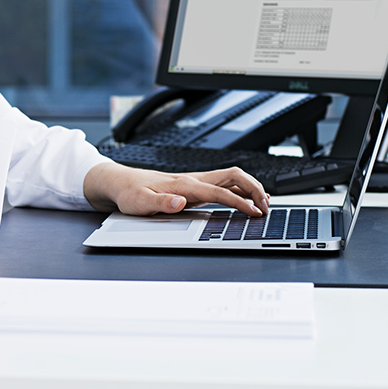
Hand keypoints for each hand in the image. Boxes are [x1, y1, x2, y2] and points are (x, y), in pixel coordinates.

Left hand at [83, 162, 269, 216]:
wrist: (120, 182)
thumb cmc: (129, 193)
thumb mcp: (139, 203)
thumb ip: (160, 204)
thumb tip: (180, 202)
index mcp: (184, 185)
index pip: (219, 191)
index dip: (239, 202)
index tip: (255, 212)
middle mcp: (193, 179)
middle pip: (233, 176)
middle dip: (254, 188)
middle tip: (267, 207)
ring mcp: (195, 181)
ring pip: (231, 177)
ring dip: (251, 187)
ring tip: (264, 203)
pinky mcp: (194, 185)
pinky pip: (223, 183)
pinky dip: (240, 189)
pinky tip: (246, 199)